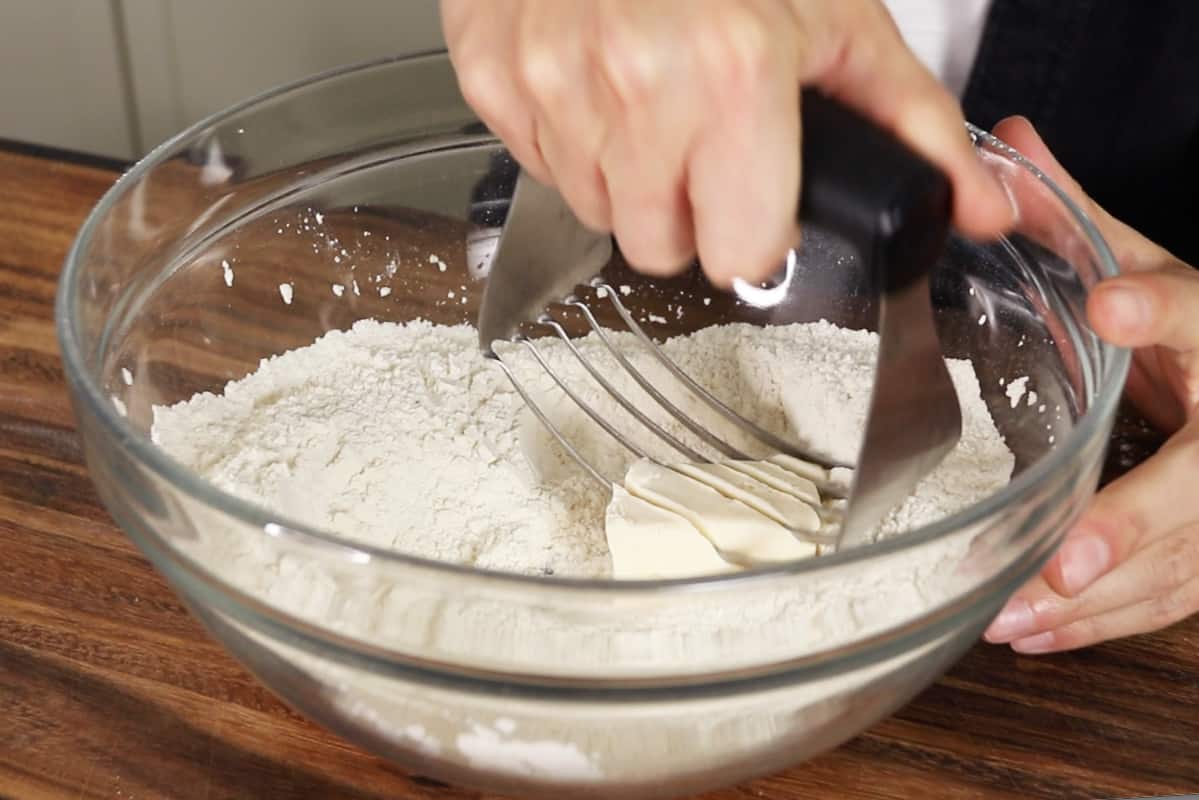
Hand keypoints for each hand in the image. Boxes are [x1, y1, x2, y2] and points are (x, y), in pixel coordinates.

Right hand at [440, 0, 1012, 286]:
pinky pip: (539, 164)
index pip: (736, 254)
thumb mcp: (844, 24)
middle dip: (683, 210)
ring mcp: (554, 80)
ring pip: (595, 211)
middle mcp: (634, 81)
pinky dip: (570, 138)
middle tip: (698, 140)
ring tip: (646, 99)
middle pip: (658, 246)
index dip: (751, 232)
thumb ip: (914, 127)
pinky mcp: (498, 75)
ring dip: (625, 174)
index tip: (752, 200)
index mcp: (733, 76)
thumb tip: (981, 210)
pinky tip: (595, 80)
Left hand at [983, 116, 1198, 653]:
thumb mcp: (1154, 266)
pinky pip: (1176, 600)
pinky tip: (1036, 636)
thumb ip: (1079, 216)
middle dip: (1140, 519)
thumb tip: (1004, 138)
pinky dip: (1106, 623)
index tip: (1112, 300)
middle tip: (1066, 554)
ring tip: (1016, 613)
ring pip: (1191, 562)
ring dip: (1103, 598)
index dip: (1166, 306)